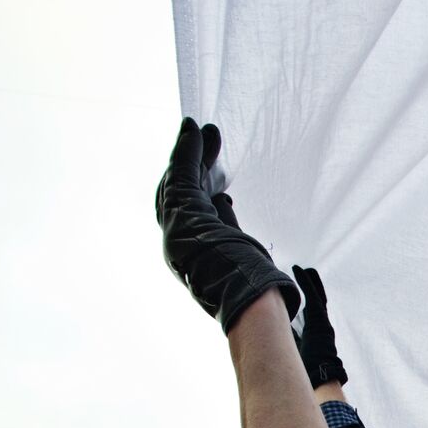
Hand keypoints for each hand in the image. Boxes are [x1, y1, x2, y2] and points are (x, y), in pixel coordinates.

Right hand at [155, 118, 299, 332]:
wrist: (247, 298)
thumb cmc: (251, 285)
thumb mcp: (238, 249)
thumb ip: (227, 225)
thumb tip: (222, 201)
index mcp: (189, 256)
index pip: (187, 215)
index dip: (194, 189)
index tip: (208, 172)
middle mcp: (176, 242)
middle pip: (178, 194)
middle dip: (191, 166)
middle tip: (206, 141)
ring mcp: (175, 228)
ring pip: (178, 180)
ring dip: (190, 152)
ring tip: (202, 129)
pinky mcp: (181, 213)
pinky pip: (183, 174)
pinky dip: (188, 150)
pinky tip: (195, 130)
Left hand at [291, 265, 347, 388]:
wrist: (318, 377)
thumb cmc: (305, 370)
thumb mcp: (292, 352)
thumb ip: (286, 341)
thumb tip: (270, 336)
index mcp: (315, 333)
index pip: (311, 311)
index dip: (305, 300)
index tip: (298, 291)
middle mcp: (321, 326)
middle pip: (317, 301)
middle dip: (311, 286)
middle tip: (305, 273)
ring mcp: (322, 323)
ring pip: (317, 297)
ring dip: (311, 282)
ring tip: (305, 269)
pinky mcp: (321, 320)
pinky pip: (314, 297)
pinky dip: (308, 284)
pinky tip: (303, 272)